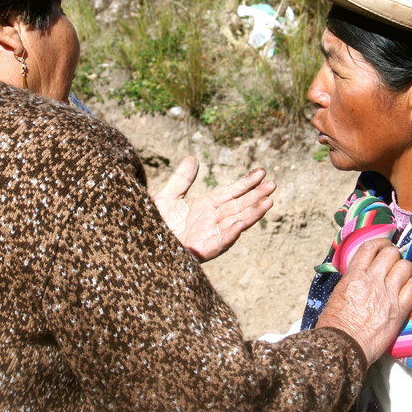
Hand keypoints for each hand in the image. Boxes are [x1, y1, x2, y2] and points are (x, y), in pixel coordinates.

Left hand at [153, 156, 275, 261]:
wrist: (137, 245)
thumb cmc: (150, 224)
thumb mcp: (166, 198)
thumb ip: (181, 180)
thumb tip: (193, 158)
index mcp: (204, 208)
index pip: (231, 193)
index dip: (246, 183)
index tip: (262, 172)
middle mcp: (210, 222)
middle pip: (238, 207)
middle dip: (256, 197)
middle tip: (273, 184)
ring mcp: (206, 237)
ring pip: (235, 224)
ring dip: (252, 215)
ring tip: (268, 202)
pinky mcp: (199, 252)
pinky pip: (218, 244)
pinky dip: (229, 235)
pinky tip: (240, 225)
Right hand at [316, 239, 411, 365]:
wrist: (344, 346)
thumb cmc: (335, 324)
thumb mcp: (337, 293)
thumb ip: (351, 279)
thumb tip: (360, 273)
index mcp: (354, 275)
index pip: (370, 247)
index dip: (380, 243)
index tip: (383, 247)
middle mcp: (373, 280)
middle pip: (390, 253)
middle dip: (393, 255)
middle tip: (394, 263)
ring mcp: (389, 293)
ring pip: (405, 266)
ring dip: (406, 267)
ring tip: (404, 274)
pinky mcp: (401, 309)